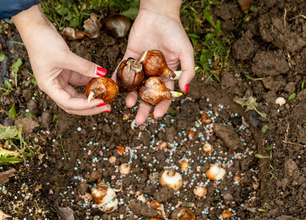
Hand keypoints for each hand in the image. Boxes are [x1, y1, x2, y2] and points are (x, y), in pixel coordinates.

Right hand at [12, 4, 109, 114]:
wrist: (35, 27)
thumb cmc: (43, 43)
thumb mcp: (65, 56)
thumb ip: (84, 67)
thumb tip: (102, 73)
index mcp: (49, 87)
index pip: (69, 104)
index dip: (85, 106)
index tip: (100, 102)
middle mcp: (53, 86)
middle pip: (74, 103)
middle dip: (90, 107)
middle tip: (107, 107)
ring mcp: (59, 79)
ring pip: (77, 93)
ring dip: (91, 95)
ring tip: (106, 96)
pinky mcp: (65, 71)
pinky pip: (79, 80)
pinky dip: (89, 81)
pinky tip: (100, 80)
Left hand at [114, 0, 194, 124]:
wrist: (158, 13)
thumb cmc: (175, 32)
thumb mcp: (186, 52)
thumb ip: (188, 72)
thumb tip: (184, 92)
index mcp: (168, 73)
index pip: (165, 94)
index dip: (161, 106)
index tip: (157, 117)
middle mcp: (154, 72)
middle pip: (148, 94)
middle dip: (144, 108)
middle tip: (138, 120)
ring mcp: (141, 65)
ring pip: (135, 85)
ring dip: (131, 96)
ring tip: (128, 104)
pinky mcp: (130, 56)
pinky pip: (123, 69)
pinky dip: (120, 79)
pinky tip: (117, 89)